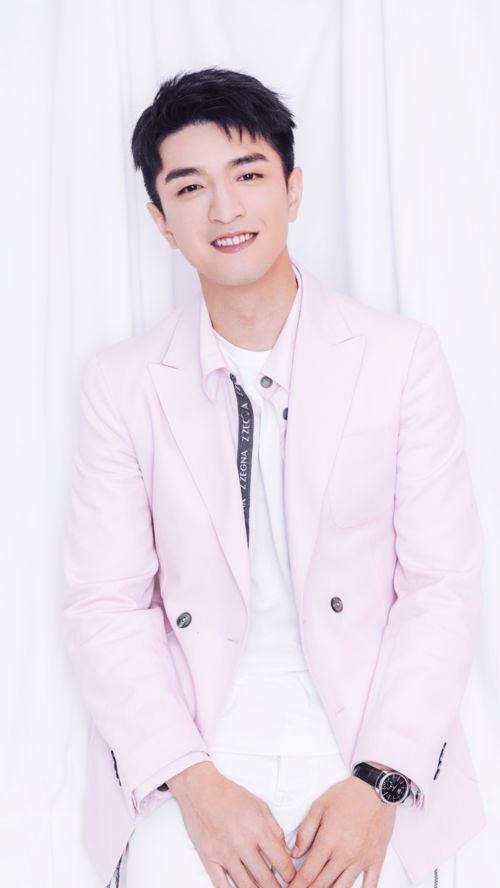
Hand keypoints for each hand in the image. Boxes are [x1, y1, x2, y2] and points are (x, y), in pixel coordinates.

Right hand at [168, 760, 296, 886]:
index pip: (281, 861)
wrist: (200, 788)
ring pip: (245, 886)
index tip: (292, 879)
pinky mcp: (208, 858)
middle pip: (265, 879)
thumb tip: (286, 853)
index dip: (290, 875)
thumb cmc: (231, 795)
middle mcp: (242, 843)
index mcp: (258, 828)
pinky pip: (221, 885)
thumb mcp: (259, 805)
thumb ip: (275, 829)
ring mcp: (224, 853)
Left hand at [287, 775, 396, 886]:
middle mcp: (345, 854)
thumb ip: (305, 832)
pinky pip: (370, 886)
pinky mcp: (377, 860)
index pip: (308, 873)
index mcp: (328, 840)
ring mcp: (362, 859)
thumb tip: (294, 854)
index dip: (297, 885)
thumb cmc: (347, 795)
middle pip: (323, 885)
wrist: (376, 788)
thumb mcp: (319, 806)